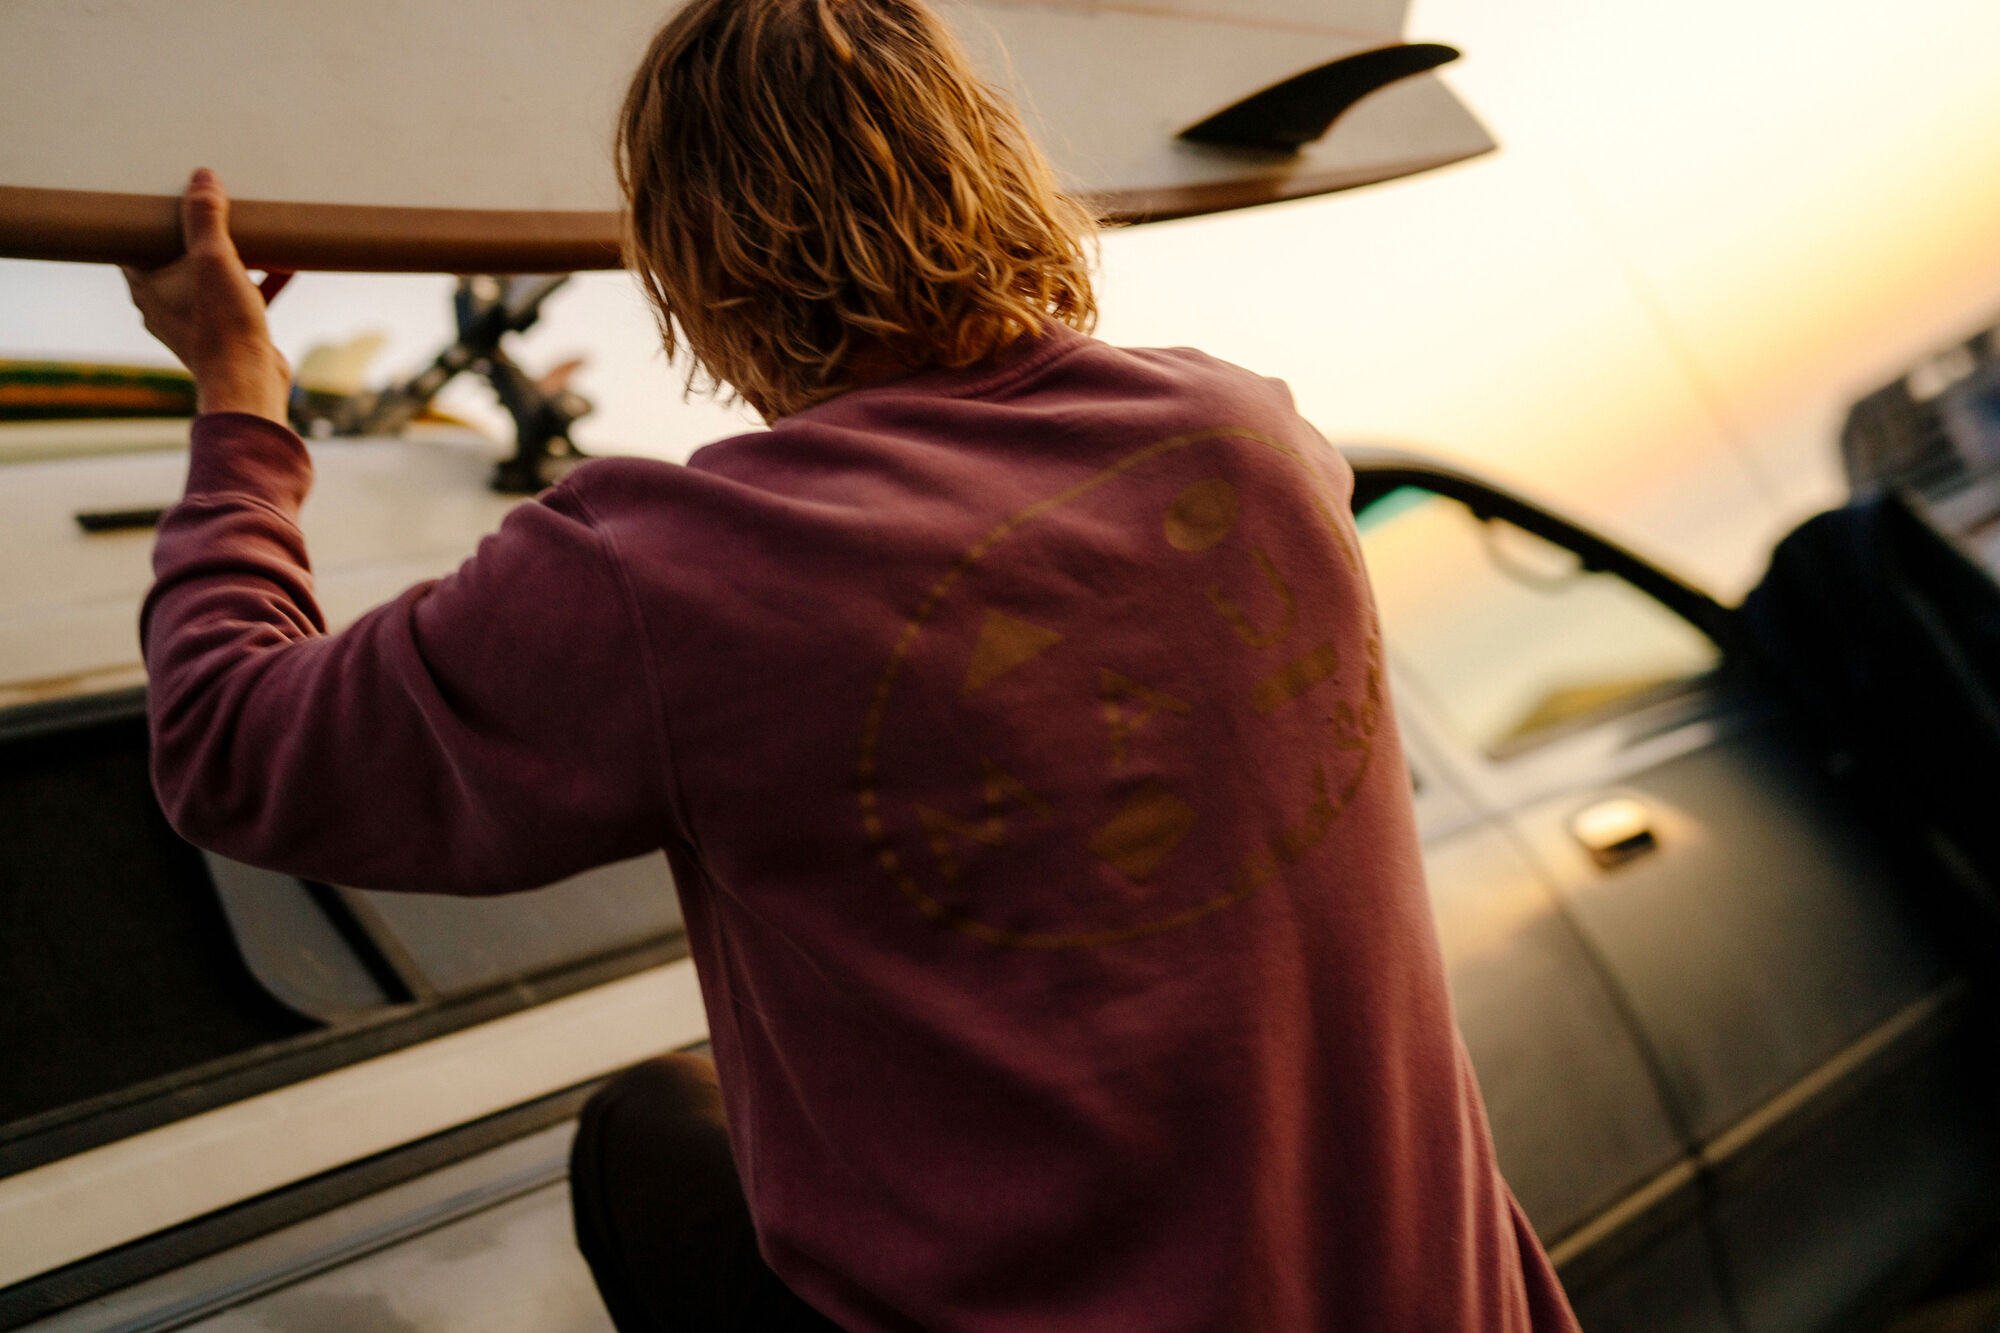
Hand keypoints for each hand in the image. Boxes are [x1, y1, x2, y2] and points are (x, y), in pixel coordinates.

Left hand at [122, 169, 292, 423]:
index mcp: (148, 286)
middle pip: (176, 258)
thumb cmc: (222, 326)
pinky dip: (261, 281)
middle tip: (212, 205)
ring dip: (232, 257)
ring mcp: (198, 321)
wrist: (249, 384)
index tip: (164, 197)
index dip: (148, 219)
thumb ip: (206, 217)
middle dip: (196, 233)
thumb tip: (202, 176)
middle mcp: (166, 305)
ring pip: (211, 278)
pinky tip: (289, 264)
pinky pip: (242, 298)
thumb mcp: (215, 259)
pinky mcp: (230, 334)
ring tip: (252, 230)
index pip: (135, 243)